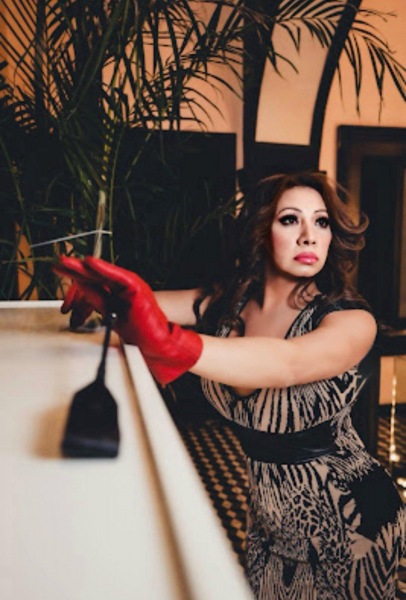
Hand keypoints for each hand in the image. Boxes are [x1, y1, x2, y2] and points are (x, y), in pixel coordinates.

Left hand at [53, 256, 202, 384]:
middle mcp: (123, 286)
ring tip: (68, 262)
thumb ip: (98, 300)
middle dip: (75, 269)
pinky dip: (104, 268)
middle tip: (58, 263)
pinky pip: (118, 276)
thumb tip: (81, 291)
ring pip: (104, 273)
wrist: (156, 343)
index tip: (59, 269)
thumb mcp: (110, 314)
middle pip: (95, 275)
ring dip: (84, 266)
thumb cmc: (138, 332)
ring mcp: (130, 286)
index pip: (93, 281)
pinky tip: (90, 262)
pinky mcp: (137, 289)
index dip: (75, 275)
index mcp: (117, 292)